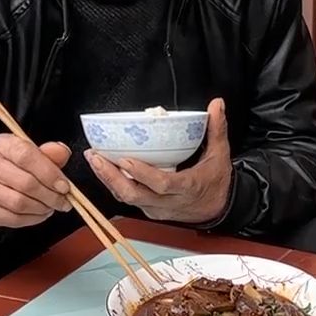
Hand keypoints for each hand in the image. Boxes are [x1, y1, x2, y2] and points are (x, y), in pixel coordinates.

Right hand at [0, 132, 73, 228]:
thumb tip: (62, 152)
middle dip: (50, 196)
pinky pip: (11, 218)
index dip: (49, 173)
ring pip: (19, 203)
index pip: (26, 156)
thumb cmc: (14, 167)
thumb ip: (50, 154)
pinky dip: (31, 219)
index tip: (64, 186)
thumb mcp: (32, 154)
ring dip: (41, 209)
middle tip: (63, 201)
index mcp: (2, 144)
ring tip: (51, 207)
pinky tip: (38, 214)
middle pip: (25, 183)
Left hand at [86, 98, 232, 224]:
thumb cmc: (217, 183)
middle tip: (96, 156)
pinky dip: (114, 184)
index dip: (142, 173)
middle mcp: (168, 202)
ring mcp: (156, 209)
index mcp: (187, 188)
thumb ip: (217, 129)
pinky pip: (128, 199)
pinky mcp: (150, 210)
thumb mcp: (220, 155)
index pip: (162, 184)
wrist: (218, 209)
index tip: (125, 159)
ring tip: (94, 159)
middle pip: (134, 194)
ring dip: (108, 179)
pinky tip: (103, 169)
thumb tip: (216, 105)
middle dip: (111, 176)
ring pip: (127, 198)